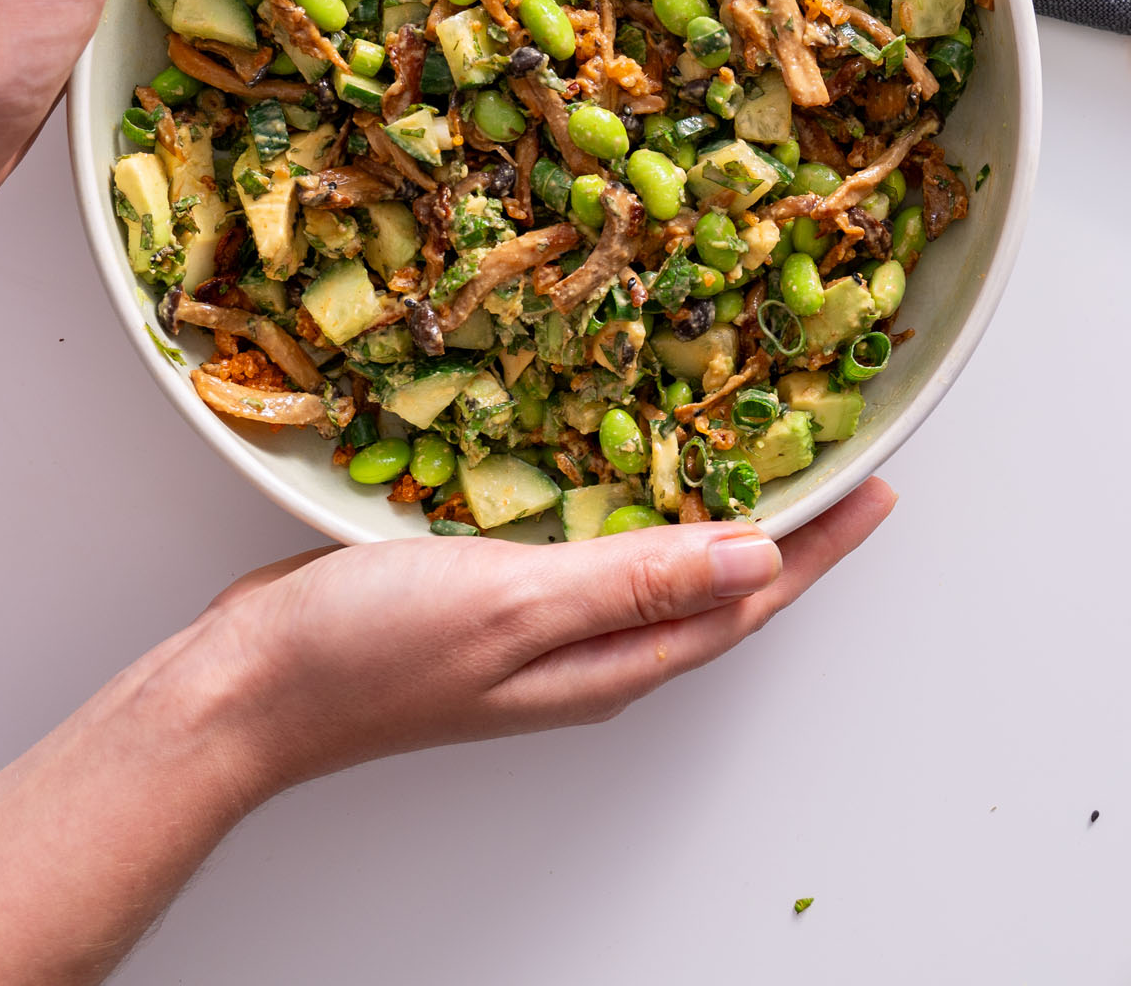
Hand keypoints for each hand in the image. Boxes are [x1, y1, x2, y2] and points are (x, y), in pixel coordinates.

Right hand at [207, 478, 895, 791]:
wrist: (254, 684)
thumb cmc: (374, 651)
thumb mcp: (516, 607)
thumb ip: (635, 582)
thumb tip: (759, 557)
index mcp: (612, 658)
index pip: (747, 597)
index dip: (819, 544)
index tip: (876, 487)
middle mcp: (592, 645)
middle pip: (716, 583)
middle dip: (784, 525)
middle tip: (831, 452)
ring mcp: (544, 622)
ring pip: (656, 561)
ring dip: (708, 509)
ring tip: (752, 446)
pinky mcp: (499, 592)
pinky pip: (593, 544)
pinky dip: (629, 501)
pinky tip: (624, 463)